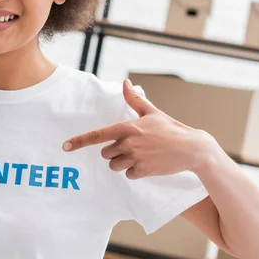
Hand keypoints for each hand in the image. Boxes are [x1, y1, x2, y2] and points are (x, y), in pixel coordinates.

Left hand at [62, 79, 214, 178]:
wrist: (192, 149)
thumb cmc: (171, 129)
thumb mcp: (152, 112)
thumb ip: (134, 100)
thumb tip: (125, 83)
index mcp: (128, 127)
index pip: (98, 135)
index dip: (79, 141)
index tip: (65, 146)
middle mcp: (129, 143)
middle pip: (105, 154)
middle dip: (114, 152)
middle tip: (131, 148)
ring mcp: (136, 158)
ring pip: (114, 166)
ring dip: (122, 163)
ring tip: (140, 156)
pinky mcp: (144, 170)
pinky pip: (128, 175)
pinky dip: (135, 172)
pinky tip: (147, 164)